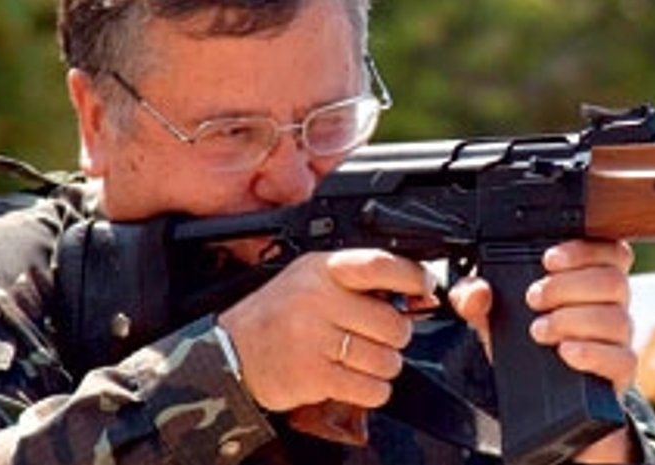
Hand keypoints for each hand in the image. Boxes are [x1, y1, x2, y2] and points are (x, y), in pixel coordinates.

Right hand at [217, 249, 436, 411]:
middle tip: (375, 337)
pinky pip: (370, 388)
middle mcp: (318, 300)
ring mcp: (315, 339)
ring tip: (359, 360)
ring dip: (382, 366)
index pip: (379, 265)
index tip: (423, 288)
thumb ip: (355, 281)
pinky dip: (372, 390)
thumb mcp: (309, 280)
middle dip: (394, 337)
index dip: (411, 277)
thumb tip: (416, 292)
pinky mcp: (314, 375)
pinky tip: (354, 380)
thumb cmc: (277, 315)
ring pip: (386, 360)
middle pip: (393, 324)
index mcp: (321, 270)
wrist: (231, 352)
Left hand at [449, 239, 634, 393]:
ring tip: (539, 330)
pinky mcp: (618, 370)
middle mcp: (609, 303)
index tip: (548, 260)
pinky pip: (622, 359)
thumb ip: (472, 295)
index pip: (609, 251)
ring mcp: (617, 338)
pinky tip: (566, 352)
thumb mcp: (489, 312)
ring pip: (616, 318)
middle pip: (612, 281)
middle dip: (567, 286)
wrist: (527, 386)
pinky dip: (593, 353)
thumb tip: (476, 291)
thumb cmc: (518, 335)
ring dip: (572, 320)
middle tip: (533, 299)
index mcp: (588, 277)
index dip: (583, 250)